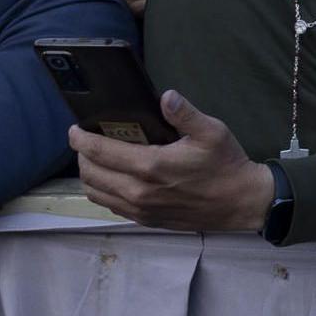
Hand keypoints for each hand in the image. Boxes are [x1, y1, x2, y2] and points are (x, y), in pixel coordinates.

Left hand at [69, 91, 274, 230]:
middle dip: (82, 155)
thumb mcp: (212, 131)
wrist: (241, 203)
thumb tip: (166, 96)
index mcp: (151, 166)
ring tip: (96, 160)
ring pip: (96, 193)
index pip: (100, 152)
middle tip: (87, 141)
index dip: (80, 139)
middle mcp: (139, 191)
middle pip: (90, 174)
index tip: (74, 130)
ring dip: (89, 175)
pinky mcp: (147, 220)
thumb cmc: (226, 165)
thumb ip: (185, 113)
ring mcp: (141, 209)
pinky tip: (113, 179)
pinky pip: (111, 207)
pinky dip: (103, 191)